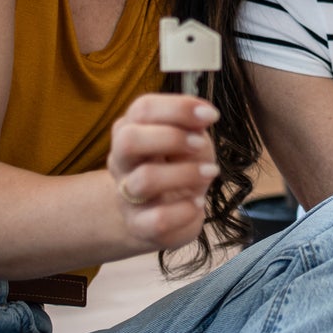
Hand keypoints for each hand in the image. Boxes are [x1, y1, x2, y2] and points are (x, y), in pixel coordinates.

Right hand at [106, 94, 218, 252]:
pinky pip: (157, 219)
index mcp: (131, 130)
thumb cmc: (178, 165)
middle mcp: (121, 160)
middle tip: (199, 144)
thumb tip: (202, 116)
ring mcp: (126, 194)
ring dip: (186, 174)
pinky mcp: (138, 225)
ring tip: (210, 173)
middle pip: (128, 140)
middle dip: (171, 137)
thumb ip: (193, 125)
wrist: (164, 212)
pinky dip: (185, 210)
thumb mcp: (190, 138)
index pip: (142, 108)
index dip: (179, 108)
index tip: (211, 116)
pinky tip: (198, 203)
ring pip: (145, 179)